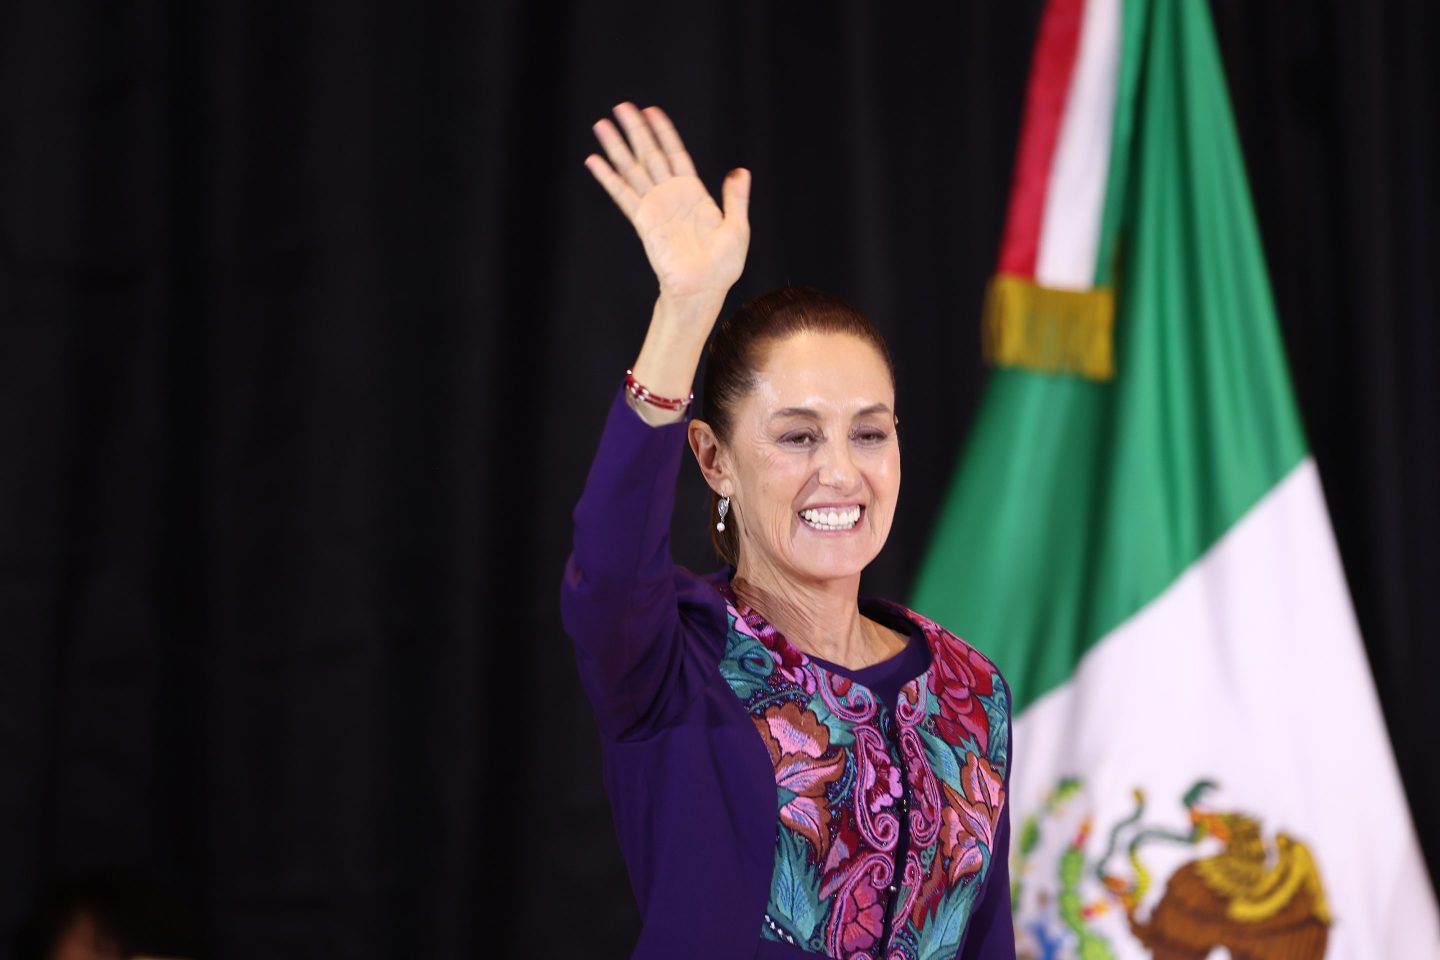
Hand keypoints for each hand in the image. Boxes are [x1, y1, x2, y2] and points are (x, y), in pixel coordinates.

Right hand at [586, 103, 750, 309]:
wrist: (703, 289)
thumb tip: (740, 171)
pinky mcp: (643, 221)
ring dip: (617, 147)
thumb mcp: (737, 226)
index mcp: (693, 194)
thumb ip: (735, 198)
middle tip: (621, 107)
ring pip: (632, 169)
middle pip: (650, 155)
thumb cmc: (722, 265)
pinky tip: (594, 161)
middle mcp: (670, 196)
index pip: (675, 154)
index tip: (651, 111)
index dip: (663, 133)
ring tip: (601, 125)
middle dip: (636, 131)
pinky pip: (623, 194)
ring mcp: (654, 207)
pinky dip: (608, 178)